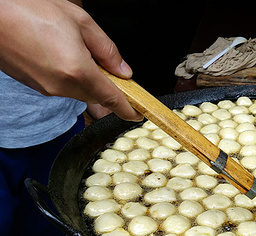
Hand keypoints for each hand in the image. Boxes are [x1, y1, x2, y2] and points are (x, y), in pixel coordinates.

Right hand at [0, 0, 142, 120]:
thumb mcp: (80, 21)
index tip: (137, 114)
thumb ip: (106, 49)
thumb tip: (123, 70)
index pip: (111, 98)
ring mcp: (46, 88)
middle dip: (106, 86)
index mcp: (77, 70)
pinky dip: (69, 76)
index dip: (128, 109)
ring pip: (79, 92)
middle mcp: (61, 85)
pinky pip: (61, 87)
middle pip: (96, 96)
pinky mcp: (34, 86)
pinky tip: (61, 54)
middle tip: (107, 66)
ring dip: (86, 79)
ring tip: (76, 50)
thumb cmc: (28, 9)